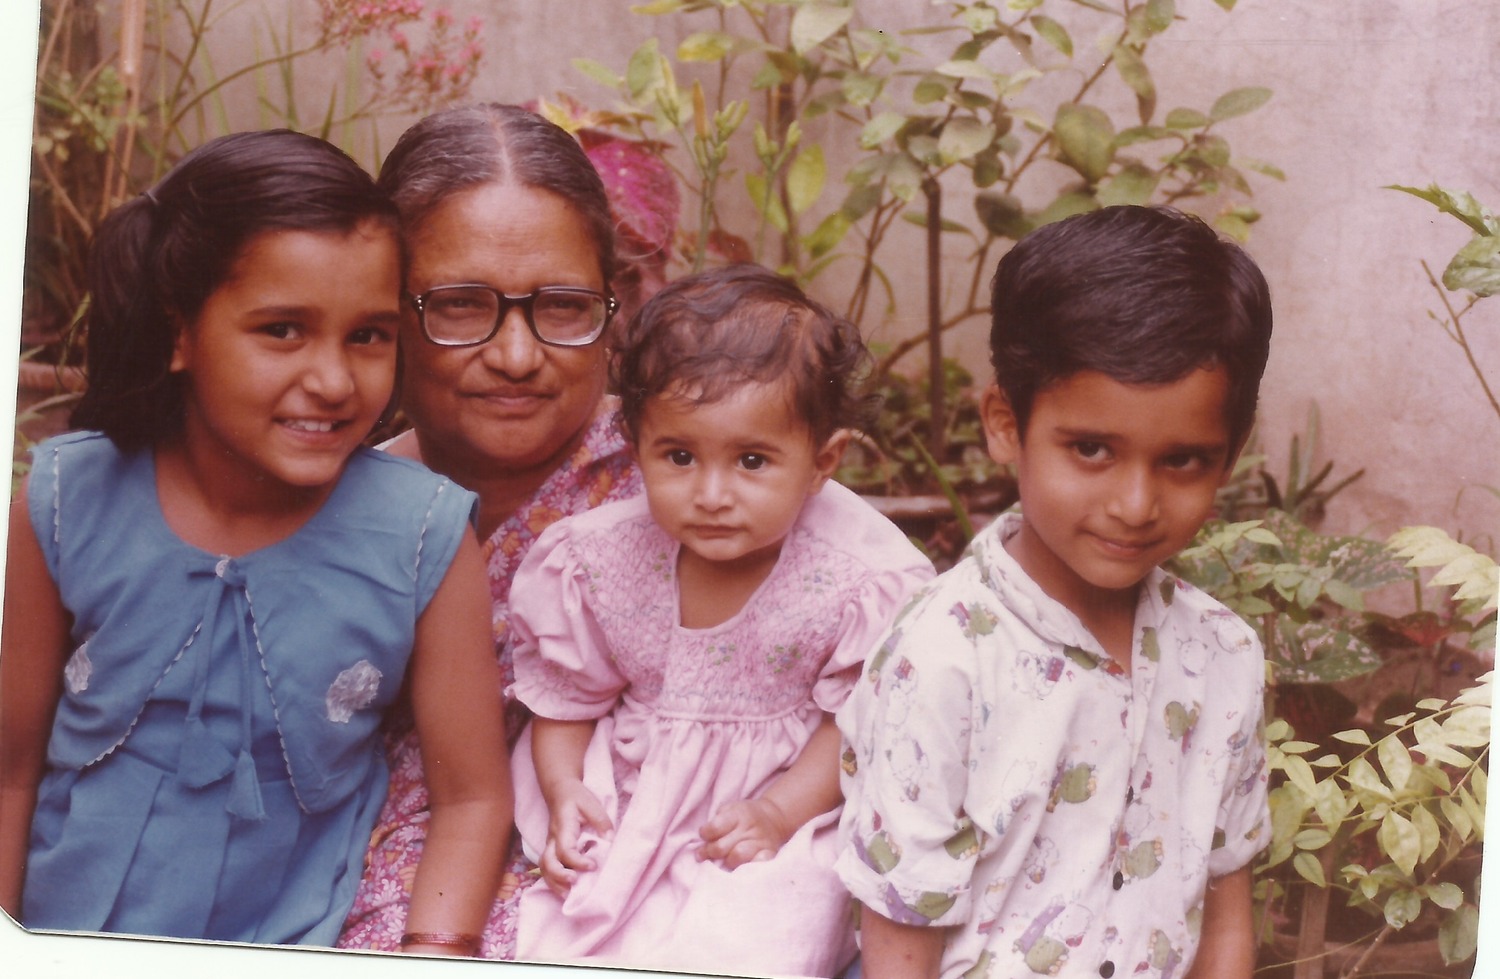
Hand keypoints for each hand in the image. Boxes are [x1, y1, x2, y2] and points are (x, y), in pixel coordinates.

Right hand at [539, 779, 611, 895]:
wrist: (560, 791)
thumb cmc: (576, 797)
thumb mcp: (591, 803)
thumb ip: (601, 821)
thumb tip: (611, 840)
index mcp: (563, 827)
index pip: (565, 849)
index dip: (577, 861)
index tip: (592, 866)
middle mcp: (553, 839)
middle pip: (547, 862)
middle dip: (559, 876)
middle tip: (575, 883)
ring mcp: (550, 845)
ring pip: (544, 868)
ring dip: (554, 883)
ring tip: (568, 896)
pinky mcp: (551, 850)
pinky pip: (547, 868)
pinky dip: (554, 882)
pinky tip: (565, 891)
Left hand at [697, 797, 794, 868]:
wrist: (773, 818)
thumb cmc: (744, 816)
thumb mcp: (730, 809)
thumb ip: (716, 822)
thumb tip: (702, 843)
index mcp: (738, 814)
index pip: (714, 827)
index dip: (705, 834)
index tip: (704, 836)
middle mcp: (749, 827)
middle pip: (721, 847)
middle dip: (709, 852)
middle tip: (704, 855)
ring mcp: (760, 841)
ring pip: (738, 856)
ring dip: (726, 862)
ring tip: (722, 862)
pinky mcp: (770, 853)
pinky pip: (759, 863)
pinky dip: (749, 867)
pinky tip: (742, 868)